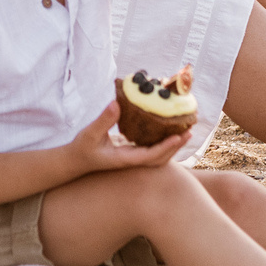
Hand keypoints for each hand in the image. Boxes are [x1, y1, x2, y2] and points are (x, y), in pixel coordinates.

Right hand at [65, 101, 187, 175]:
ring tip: (185, 132)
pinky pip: (152, 152)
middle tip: (190, 131)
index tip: (178, 136)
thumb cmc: (82, 148)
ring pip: (158, 157)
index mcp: (124, 159)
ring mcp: (132, 160)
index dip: (165, 147)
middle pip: (160, 159)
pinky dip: (163, 144)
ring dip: (172, 146)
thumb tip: (117, 104)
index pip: (150, 156)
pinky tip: (169, 132)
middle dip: (175, 146)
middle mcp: (131, 162)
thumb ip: (103, 120)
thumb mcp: (89, 133)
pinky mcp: (131, 155)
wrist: (76, 161)